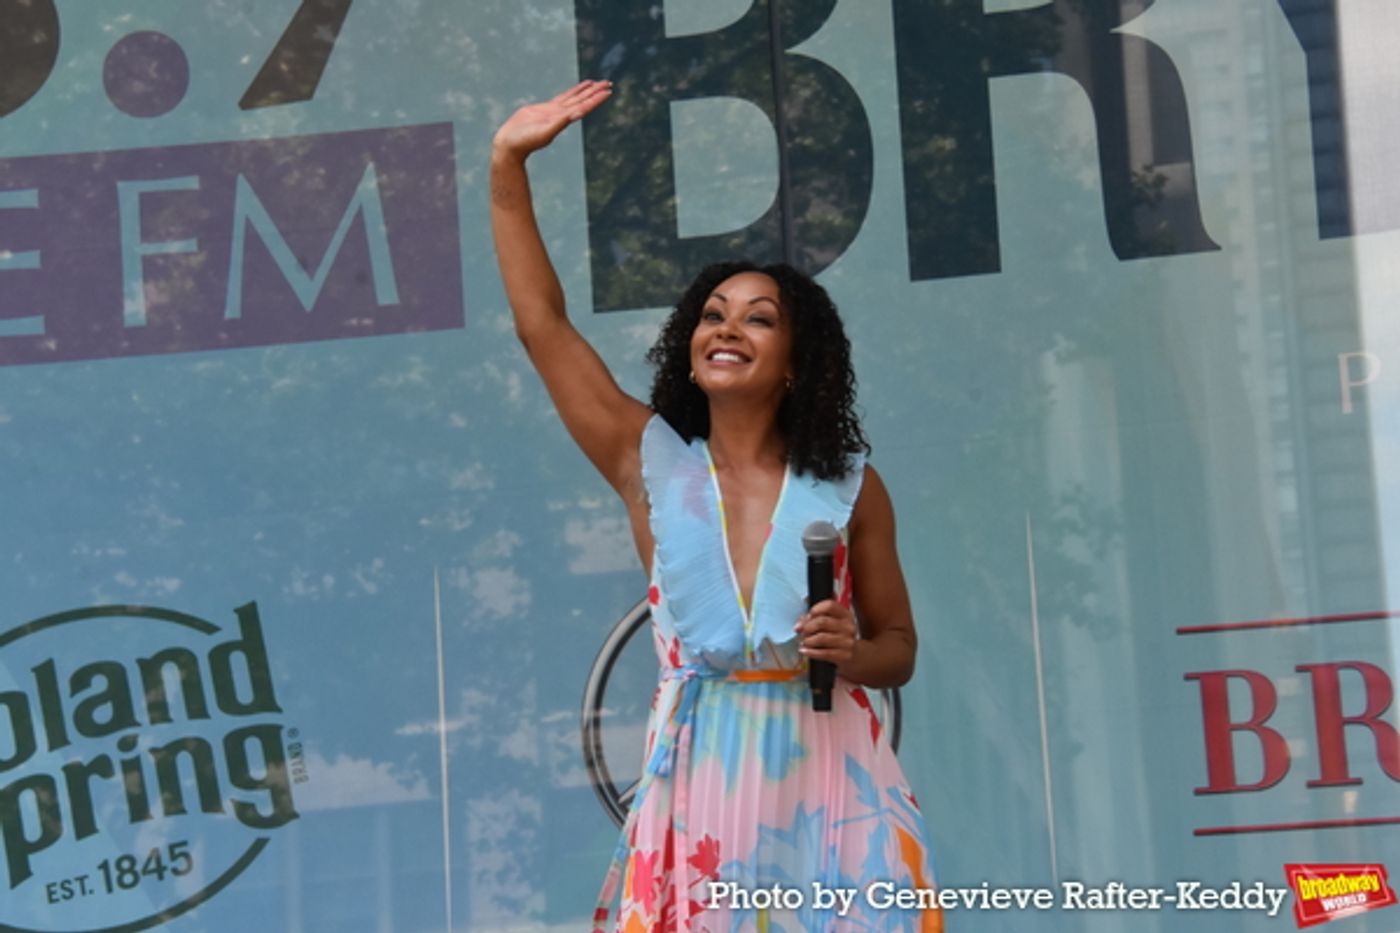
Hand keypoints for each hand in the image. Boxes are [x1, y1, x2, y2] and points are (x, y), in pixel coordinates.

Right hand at [493, 80, 612, 160]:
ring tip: (595, 82)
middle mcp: (562, 116)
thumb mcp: (544, 132)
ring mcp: (554, 112)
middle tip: (608, 82)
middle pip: (582, 100)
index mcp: (564, 120)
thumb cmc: (526, 141)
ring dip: (585, 91)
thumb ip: (558, 123)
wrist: (511, 144)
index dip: (596, 99)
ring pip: (573, 98)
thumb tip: (572, 115)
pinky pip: (562, 98)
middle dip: (595, 92)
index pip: (584, 107)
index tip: (608, 91)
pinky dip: (571, 92)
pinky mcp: (545, 109)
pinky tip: (577, 89)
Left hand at [795, 599, 858, 665]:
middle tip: (801, 632)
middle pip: (822, 622)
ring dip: (808, 640)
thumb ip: (814, 619)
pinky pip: (824, 653)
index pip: (830, 605)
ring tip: (803, 642)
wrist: (854, 654)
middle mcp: (848, 626)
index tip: (808, 616)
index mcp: (845, 614)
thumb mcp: (830, 623)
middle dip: (807, 627)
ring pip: (822, 638)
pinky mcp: (845, 655)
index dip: (816, 609)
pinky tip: (804, 651)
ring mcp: (848, 641)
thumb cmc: (837, 636)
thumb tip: (799, 624)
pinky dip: (811, 652)